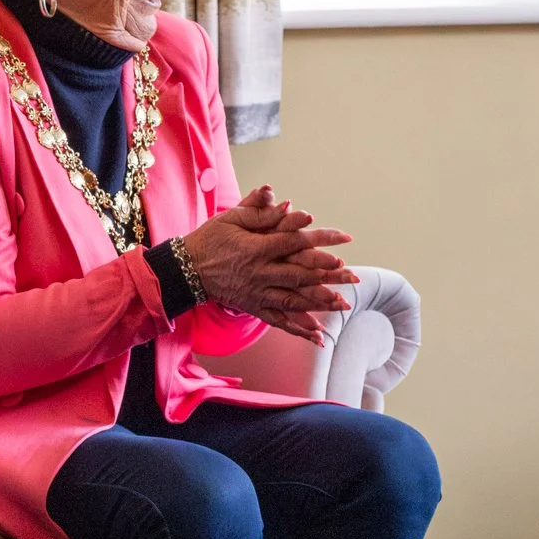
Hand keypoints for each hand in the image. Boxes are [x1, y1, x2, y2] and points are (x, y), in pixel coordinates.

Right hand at [181, 185, 359, 344]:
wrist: (185, 269)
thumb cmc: (209, 239)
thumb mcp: (229, 219)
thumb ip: (258, 210)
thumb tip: (286, 202)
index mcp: (255, 249)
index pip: (294, 242)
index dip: (320, 240)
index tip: (344, 240)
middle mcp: (258, 273)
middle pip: (299, 275)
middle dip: (329, 276)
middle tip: (353, 276)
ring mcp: (256, 293)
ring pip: (293, 300)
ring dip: (320, 303)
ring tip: (343, 304)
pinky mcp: (253, 307)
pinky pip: (278, 321)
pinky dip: (299, 329)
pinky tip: (318, 336)